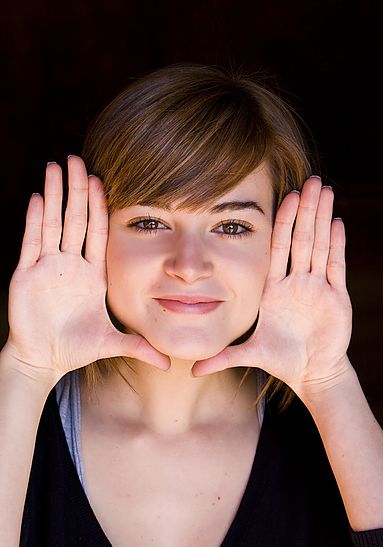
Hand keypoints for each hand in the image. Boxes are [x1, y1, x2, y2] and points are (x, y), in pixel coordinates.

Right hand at [5, 156, 169, 383]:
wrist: (44, 359)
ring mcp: (47, 267)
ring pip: (52, 223)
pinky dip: (34, 220)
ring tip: (55, 166)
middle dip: (77, 190)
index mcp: (93, 274)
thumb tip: (169, 364)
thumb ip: (138, 349)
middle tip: (78, 159)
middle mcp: (71, 265)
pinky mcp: (26, 275)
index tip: (103, 179)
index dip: (99, 207)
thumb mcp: (111, 343)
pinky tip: (37, 197)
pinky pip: (31, 243)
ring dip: (53, 195)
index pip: (98, 233)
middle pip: (75, 219)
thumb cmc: (76, 347)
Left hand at [192, 177, 352, 394]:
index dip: (281, 222)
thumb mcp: (250, 354)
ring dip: (322, 218)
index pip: (277, 248)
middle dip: (305, 210)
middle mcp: (296, 282)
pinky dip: (337, 245)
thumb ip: (222, 358)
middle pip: (301, 239)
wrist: (311, 373)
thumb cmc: (281, 359)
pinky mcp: (336, 297)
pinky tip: (338, 222)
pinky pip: (336, 267)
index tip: (284, 196)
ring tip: (324, 190)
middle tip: (310, 180)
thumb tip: (189, 370)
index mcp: (274, 288)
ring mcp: (317, 287)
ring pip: (320, 245)